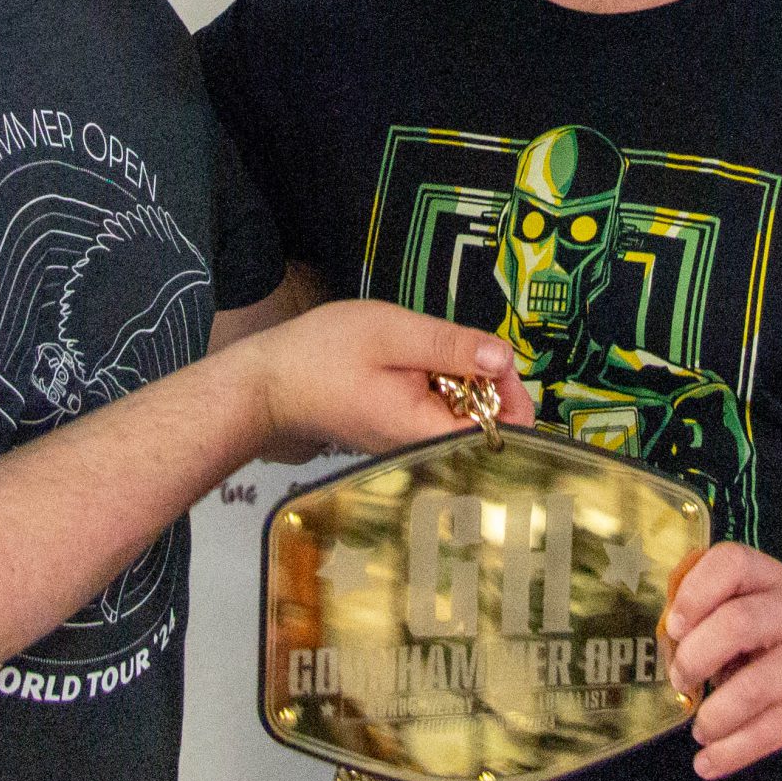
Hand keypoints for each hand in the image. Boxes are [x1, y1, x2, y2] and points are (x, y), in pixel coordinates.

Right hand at [234, 300, 533, 456]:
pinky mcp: (401, 431)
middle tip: (467, 346)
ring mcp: (411, 442)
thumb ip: (449, 345)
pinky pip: (438, 413)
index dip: (513, 397)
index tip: (499, 360)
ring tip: (436, 353)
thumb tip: (503, 357)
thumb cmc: (319, 357)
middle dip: (489, 383)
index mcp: (425, 431)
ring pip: (463, 417)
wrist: (267, 384)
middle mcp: (422, 447)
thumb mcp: (390, 333)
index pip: (500, 435)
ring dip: (464, 381)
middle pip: (487, 426)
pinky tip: (420, 365)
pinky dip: (441, 385)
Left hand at [664, 543, 781, 778]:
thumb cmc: (781, 644)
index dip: (695, 592)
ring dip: (714, 715)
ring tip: (700, 730)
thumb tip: (666, 645)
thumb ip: (713, 617)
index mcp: (770, 579)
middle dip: (696, 657)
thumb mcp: (754, 613)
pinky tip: (708, 763)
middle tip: (680, 680)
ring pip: (753, 687)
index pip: (732, 562)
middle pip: (738, 623)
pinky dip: (731, 753)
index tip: (673, 628)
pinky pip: (770, 732)